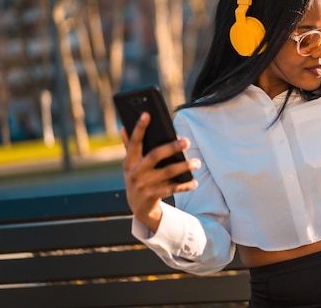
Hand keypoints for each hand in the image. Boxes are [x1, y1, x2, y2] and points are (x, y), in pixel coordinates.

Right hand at [121, 112, 198, 231]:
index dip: (139, 128)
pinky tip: (194, 182)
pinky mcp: (152, 196)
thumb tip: (124, 127)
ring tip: (197, 162)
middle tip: (187, 141)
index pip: (134, 142)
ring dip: (184, 166)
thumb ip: (129, 147)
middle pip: (155, 156)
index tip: (147, 114)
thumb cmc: (138, 179)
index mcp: (129, 162)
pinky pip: (172, 188)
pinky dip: (184, 185)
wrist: (138, 207)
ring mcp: (143, 185)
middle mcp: (135, 172)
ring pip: (167, 172)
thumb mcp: (131, 165)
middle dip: (172, 147)